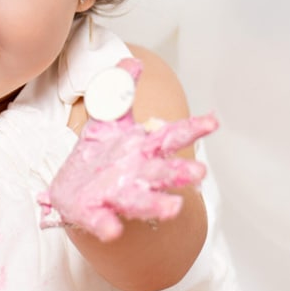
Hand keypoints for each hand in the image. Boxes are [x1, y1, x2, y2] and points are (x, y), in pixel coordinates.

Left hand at [38, 59, 217, 241]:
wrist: (75, 194)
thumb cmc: (102, 157)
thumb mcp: (108, 122)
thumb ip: (120, 93)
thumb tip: (133, 60)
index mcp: (142, 149)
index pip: (171, 137)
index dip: (192, 130)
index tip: (214, 122)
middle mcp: (136, 174)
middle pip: (162, 172)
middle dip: (178, 173)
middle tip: (199, 174)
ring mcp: (116, 195)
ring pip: (141, 201)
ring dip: (157, 204)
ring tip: (174, 209)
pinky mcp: (93, 212)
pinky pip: (102, 221)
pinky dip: (107, 226)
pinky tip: (113, 230)